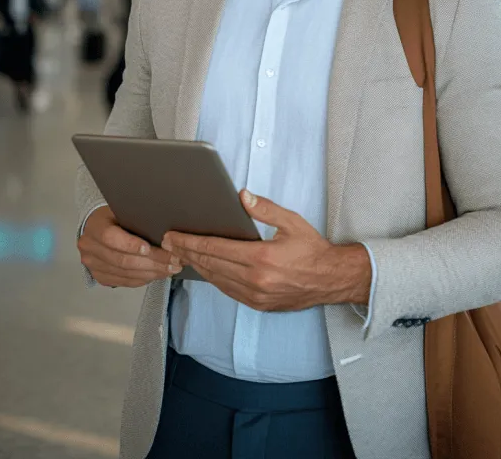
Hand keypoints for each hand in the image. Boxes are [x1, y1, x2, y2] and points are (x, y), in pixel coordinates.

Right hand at [78, 206, 183, 287]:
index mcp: (95, 227)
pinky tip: (157, 274)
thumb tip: (163, 228)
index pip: (111, 238)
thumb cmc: (114, 216)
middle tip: (173, 262)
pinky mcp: (100, 277)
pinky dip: (143, 279)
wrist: (95, 228)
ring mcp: (93, 265)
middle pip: (122, 260)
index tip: (149, 248)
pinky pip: (124, 282)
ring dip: (151, 273)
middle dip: (151, 262)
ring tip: (170, 269)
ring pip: (125, 274)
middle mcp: (90, 249)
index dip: (130, 245)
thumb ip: (135, 218)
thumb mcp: (122, 210)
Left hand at [162, 190, 370, 311]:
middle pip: (210, 264)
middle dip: (187, 252)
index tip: (174, 235)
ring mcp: (256, 295)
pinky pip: (227, 291)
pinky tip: (205, 269)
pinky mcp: (258, 304)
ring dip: (196, 266)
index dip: (191, 241)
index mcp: (261, 257)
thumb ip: (265, 209)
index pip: (216, 248)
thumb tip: (243, 196)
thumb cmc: (313, 249)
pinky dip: (213, 279)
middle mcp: (256, 279)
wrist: (331, 279)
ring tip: (181, 254)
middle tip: (168, 243)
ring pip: (216, 280)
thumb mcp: (292, 222)